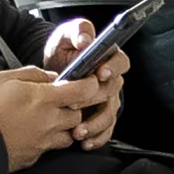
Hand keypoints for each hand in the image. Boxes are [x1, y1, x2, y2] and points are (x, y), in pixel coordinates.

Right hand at [0, 65, 112, 169]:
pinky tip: (32, 134)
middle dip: (73, 108)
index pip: (82, 91)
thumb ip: (33, 74)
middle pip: (78, 116)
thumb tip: (51, 77)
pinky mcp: (34, 157)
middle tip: (58, 102)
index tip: (87, 82)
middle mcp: (49, 122)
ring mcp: (43, 142)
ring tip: (46, 120)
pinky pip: (50, 148)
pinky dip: (47, 141)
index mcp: (44, 99)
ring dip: (63, 127)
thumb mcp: (4, 78)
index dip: (89, 85)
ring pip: (68, 135)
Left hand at [29, 24, 131, 146]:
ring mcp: (107, 100)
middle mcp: (111, 81)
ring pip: (109, 115)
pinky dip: (96, 138)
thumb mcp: (67, 34)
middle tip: (74, 103)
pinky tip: (84, 142)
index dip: (113, 67)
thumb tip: (85, 40)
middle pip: (111, 91)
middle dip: (93, 99)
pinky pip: (105, 131)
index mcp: (108, 58)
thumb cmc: (64, 50)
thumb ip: (78, 31)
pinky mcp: (100, 116)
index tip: (100, 72)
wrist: (53, 68)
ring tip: (78, 130)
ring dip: (94, 125)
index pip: (120, 62)